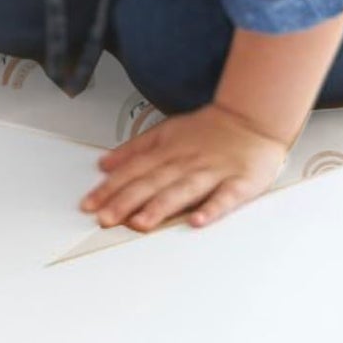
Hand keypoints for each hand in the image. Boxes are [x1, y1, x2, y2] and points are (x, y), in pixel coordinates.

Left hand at [80, 103, 287, 232]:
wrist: (253, 119)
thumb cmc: (209, 131)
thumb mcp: (166, 132)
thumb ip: (134, 149)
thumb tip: (104, 164)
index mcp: (169, 150)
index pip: (134, 171)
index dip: (110, 187)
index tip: (89, 204)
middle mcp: (187, 161)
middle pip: (153, 182)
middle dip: (126, 201)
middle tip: (105, 219)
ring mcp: (213, 172)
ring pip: (183, 190)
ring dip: (160, 207)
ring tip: (140, 223)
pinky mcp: (239, 183)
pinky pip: (224, 198)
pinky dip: (211, 209)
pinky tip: (197, 221)